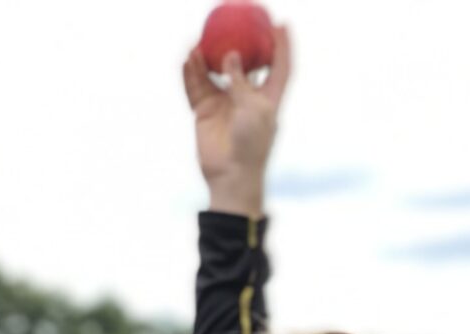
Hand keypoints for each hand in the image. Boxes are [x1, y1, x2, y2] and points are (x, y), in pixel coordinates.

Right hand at [182, 24, 291, 216]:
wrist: (231, 175)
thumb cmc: (252, 145)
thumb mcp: (254, 110)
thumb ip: (242, 81)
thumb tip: (230, 54)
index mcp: (268, 99)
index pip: (279, 67)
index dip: (281, 46)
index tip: (280, 24)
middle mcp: (246, 98)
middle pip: (243, 64)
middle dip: (238, 44)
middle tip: (230, 23)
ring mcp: (225, 103)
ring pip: (214, 72)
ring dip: (207, 57)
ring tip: (199, 42)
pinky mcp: (205, 111)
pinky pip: (195, 86)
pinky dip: (191, 72)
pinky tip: (188, 58)